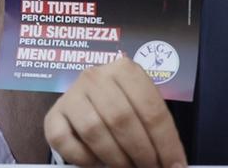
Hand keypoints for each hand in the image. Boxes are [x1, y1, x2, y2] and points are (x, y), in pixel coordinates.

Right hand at [44, 58, 185, 167]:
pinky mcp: (53, 115)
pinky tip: (96, 161)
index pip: (151, 110)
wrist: (88, 100)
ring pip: (94, 130)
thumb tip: (175, 165)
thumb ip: (153, 127)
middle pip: (122, 120)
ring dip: (116, 158)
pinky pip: (65, 141)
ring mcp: (71, 94)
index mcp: (124, 69)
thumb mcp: (142, 106)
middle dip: (141, 153)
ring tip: (127, 167)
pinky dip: (84, 158)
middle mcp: (95, 76)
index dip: (166, 143)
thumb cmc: (123, 105)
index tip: (175, 166)